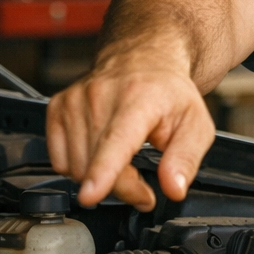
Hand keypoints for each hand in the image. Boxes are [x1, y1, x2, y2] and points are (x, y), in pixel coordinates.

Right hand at [46, 48, 214, 210]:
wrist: (145, 59)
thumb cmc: (170, 93)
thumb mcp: (196, 125)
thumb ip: (186, 159)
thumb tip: (174, 189)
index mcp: (138, 98)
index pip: (115, 140)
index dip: (102, 172)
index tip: (89, 195)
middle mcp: (100, 95)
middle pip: (96, 164)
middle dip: (123, 188)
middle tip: (143, 185)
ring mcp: (74, 101)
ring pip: (76, 167)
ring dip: (101, 179)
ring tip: (126, 163)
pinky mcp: (57, 107)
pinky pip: (59, 160)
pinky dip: (80, 167)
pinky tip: (101, 153)